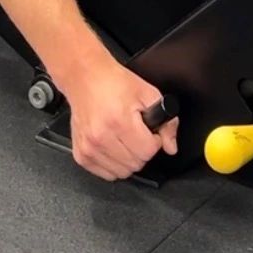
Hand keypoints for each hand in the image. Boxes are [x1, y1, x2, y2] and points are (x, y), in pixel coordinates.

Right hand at [63, 57, 179, 180]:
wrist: (85, 78)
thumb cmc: (114, 83)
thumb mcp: (148, 95)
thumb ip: (166, 123)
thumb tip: (171, 147)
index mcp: (119, 121)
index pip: (148, 151)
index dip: (155, 141)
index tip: (150, 132)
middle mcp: (101, 137)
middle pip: (136, 164)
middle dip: (143, 150)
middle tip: (138, 134)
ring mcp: (89, 148)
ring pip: (122, 172)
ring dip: (129, 159)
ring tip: (125, 140)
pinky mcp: (81, 155)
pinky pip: (106, 174)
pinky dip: (114, 165)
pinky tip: (114, 147)